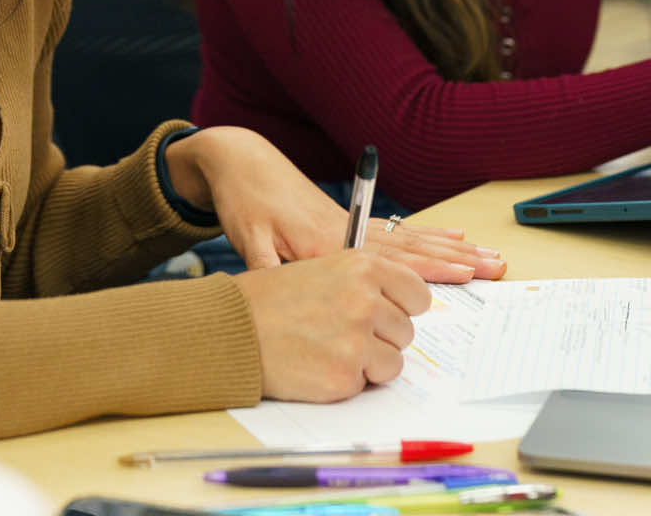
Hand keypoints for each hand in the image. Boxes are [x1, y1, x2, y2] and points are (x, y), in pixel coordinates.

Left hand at [164, 127, 504, 281]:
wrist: (241, 162)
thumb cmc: (244, 202)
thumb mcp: (247, 240)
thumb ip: (268, 272)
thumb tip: (284, 294)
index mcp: (328, 242)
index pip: (388, 262)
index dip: (428, 270)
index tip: (464, 275)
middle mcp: (349, 231)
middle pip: (412, 248)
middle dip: (456, 259)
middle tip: (496, 265)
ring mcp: (353, 223)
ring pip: (411, 238)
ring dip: (451, 248)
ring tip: (487, 254)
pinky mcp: (349, 220)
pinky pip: (397, 230)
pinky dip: (427, 235)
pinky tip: (452, 237)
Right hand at [232, 250, 429, 400]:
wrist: (232, 328)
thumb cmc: (271, 299)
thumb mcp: (322, 269)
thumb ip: (363, 284)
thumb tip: (398, 306)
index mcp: (363, 266)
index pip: (417, 294)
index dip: (403, 308)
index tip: (390, 314)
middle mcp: (366, 299)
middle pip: (405, 331)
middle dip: (381, 338)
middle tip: (342, 334)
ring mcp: (357, 339)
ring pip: (392, 362)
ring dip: (367, 363)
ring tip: (328, 349)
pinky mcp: (344, 374)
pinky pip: (366, 384)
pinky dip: (346, 381)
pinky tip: (316, 365)